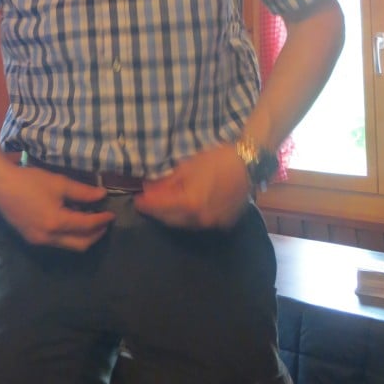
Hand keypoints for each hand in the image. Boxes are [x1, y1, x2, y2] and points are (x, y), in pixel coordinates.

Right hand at [0, 166, 114, 250]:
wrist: (0, 185)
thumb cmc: (30, 181)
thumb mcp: (59, 182)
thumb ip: (82, 192)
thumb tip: (102, 195)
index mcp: (57, 223)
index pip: (87, 225)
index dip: (102, 220)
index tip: (112, 214)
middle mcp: (49, 237)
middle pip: (81, 244)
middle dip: (96, 235)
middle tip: (104, 222)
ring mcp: (39, 241)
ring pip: (69, 245)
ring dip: (83, 236)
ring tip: (90, 220)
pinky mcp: (32, 238)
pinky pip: (57, 242)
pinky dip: (69, 235)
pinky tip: (71, 220)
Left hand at [134, 144, 250, 228]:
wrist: (247, 162)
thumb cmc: (216, 159)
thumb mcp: (187, 166)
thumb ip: (167, 181)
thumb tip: (149, 188)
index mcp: (189, 203)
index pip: (160, 208)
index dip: (146, 205)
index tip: (136, 201)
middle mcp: (200, 218)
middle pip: (171, 219)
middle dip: (158, 212)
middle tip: (148, 202)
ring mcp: (213, 222)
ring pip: (186, 223)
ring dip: (173, 215)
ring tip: (165, 203)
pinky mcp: (224, 222)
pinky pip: (201, 222)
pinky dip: (190, 216)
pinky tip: (186, 206)